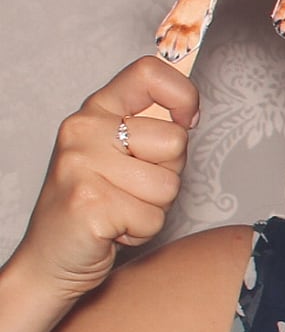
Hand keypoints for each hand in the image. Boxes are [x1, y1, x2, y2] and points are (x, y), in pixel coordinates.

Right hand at [11, 57, 196, 303]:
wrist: (48, 258)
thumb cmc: (94, 206)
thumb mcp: (118, 155)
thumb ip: (150, 130)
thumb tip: (189, 115)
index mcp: (95, 112)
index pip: (149, 72)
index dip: (183, 96)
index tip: (186, 122)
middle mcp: (83, 130)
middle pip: (175, 141)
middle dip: (168, 175)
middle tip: (132, 190)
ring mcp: (82, 165)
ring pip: (168, 185)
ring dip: (154, 208)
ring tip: (120, 210)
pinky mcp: (89, 204)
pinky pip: (153, 218)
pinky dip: (141, 231)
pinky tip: (112, 229)